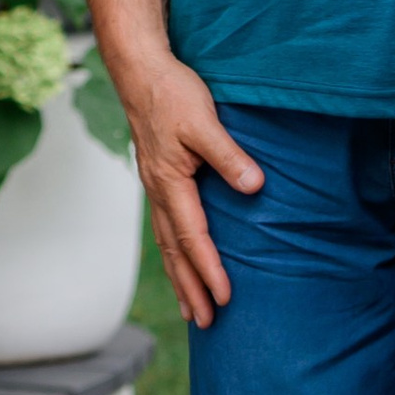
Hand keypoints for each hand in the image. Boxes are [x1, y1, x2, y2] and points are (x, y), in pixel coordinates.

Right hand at [114, 49, 260, 329]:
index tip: (224, 297)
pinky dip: (174, 253)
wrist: (140, 71)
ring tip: (190, 309)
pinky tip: (181, 262)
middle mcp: (158, 191)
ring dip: (179, 277)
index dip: (209, 269)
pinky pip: (166, 228)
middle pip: (174, 251)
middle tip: (205, 323)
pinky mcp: (159, 179)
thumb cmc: (173, 93)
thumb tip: (254, 187)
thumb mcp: (205, 121)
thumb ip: (229, 155)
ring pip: (166, 244)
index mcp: (170, 182)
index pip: (193, 236)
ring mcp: (155, 187)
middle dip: (190, 288)